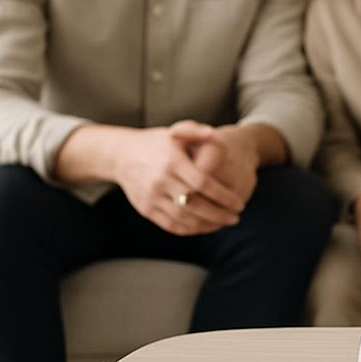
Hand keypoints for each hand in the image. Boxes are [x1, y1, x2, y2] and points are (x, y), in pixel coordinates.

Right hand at [114, 121, 244, 235]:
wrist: (122, 155)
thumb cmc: (157, 143)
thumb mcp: (176, 132)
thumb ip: (196, 132)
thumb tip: (213, 134)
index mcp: (172, 161)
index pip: (203, 184)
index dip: (223, 196)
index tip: (239, 203)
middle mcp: (160, 181)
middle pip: (194, 205)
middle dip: (219, 214)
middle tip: (235, 218)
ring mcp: (151, 197)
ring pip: (183, 218)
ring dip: (206, 225)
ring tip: (223, 223)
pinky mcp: (145, 209)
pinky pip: (170, 225)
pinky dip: (190, 229)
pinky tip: (204, 227)